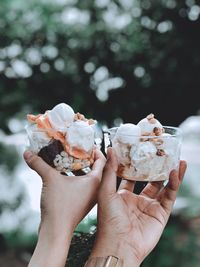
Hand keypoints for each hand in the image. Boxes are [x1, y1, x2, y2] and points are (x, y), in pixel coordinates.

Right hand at [24, 148, 105, 266]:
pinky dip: (74, 178)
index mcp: (95, 180)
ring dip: (78, 168)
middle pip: (94, 168)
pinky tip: (61, 174)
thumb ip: (39, 164)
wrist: (56, 231)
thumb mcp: (50, 179)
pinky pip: (81, 185)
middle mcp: (95, 189)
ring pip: (86, 177)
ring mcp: (89, 197)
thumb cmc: (59, 205)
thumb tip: (27, 153)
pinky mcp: (81, 202)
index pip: (102, 160)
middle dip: (85, 158)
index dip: (95, 150)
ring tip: (67, 159)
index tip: (87, 144)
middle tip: (75, 149)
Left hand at [90, 148, 186, 266]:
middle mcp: (137, 200)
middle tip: (163, 154)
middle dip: (156, 168)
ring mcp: (149, 207)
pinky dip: (173, 184)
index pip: (131, 175)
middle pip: (150, 180)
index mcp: (122, 195)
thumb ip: (110, 170)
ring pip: (163, 186)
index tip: (141, 150)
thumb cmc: (108, 220)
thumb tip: (111, 149)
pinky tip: (175, 172)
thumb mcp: (106, 191)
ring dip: (171, 174)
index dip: (136, 164)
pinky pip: (169, 196)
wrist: (119, 245)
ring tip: (177, 159)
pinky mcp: (160, 214)